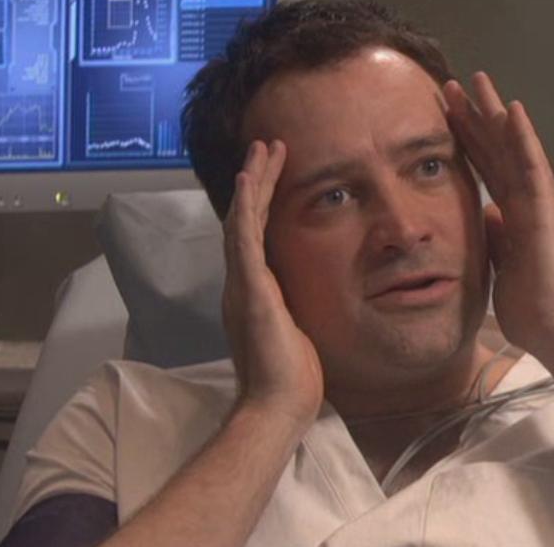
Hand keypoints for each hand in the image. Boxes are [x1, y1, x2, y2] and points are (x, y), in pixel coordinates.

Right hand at [222, 140, 323, 425]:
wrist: (278, 406)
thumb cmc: (293, 380)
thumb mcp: (299, 335)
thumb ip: (298, 314)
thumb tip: (311, 306)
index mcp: (256, 293)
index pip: (258, 236)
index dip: (264, 203)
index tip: (274, 173)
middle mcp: (243, 283)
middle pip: (247, 220)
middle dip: (258, 182)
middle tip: (267, 146)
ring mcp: (243, 285)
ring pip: (243, 220)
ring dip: (254, 182)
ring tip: (263, 148)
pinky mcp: (250, 290)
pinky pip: (244, 239)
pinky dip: (246, 207)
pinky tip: (251, 180)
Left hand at [443, 73, 553, 358]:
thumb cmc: (533, 308)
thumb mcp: (502, 266)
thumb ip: (497, 238)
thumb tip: (487, 215)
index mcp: (513, 217)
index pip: (486, 170)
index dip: (466, 142)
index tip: (445, 117)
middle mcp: (527, 203)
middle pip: (496, 151)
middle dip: (474, 118)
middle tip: (451, 85)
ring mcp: (538, 204)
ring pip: (513, 148)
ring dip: (494, 114)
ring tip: (477, 80)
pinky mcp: (546, 212)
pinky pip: (533, 168)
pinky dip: (523, 137)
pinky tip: (511, 109)